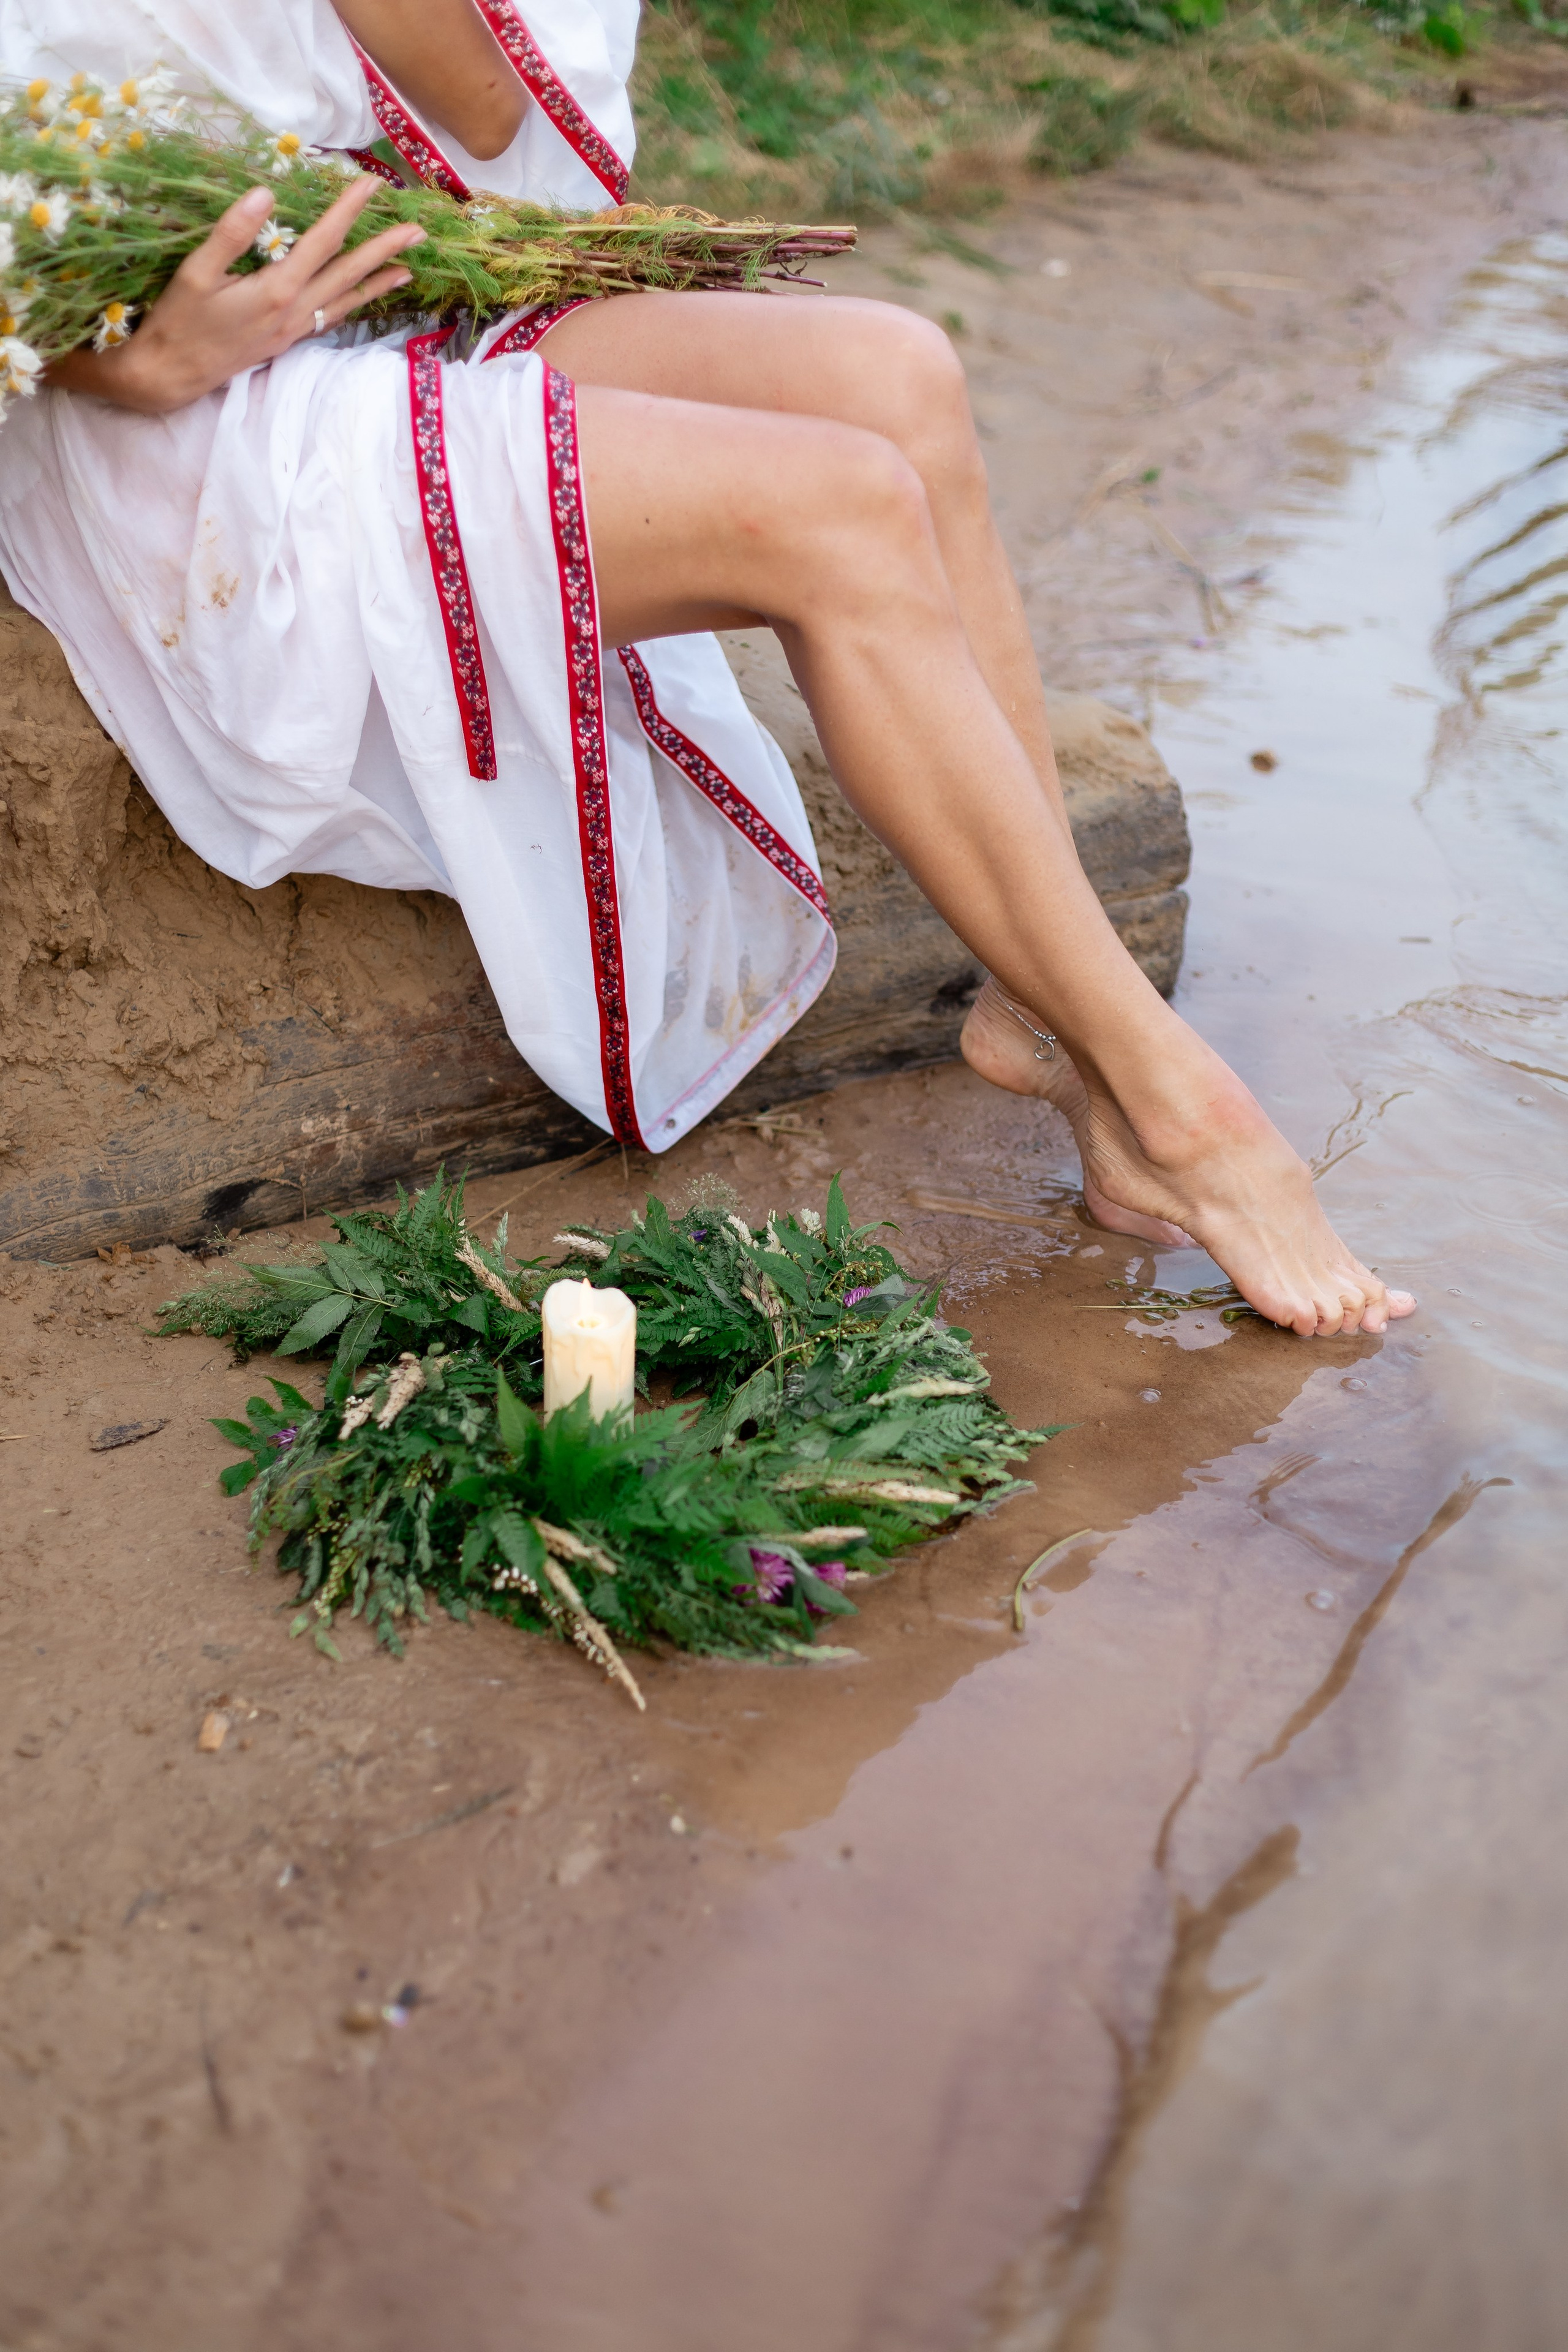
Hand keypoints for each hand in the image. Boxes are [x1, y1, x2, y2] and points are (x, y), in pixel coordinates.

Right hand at [46, 177, 424, 415]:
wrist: (172, 374)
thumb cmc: (179, 320)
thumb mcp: (196, 272)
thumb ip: (231, 233)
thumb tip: (266, 193)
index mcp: (277, 289)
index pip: (323, 241)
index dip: (348, 210)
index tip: (372, 185)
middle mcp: (295, 311)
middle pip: (348, 273)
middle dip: (384, 249)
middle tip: (418, 231)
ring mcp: (295, 329)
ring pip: (346, 300)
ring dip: (379, 282)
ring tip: (409, 267)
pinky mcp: (289, 340)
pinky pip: (332, 317)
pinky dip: (355, 304)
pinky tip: (365, 296)